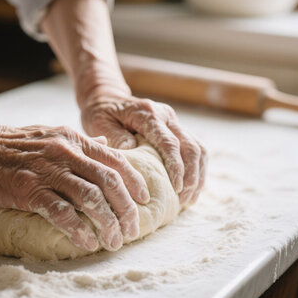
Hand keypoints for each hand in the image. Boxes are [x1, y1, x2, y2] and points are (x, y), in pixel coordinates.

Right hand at [0, 123, 149, 251]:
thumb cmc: (9, 145)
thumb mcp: (50, 135)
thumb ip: (79, 145)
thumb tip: (106, 147)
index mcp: (73, 140)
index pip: (116, 161)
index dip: (135, 183)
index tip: (144, 200)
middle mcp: (66, 153)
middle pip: (110, 183)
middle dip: (127, 210)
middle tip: (131, 230)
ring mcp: (47, 171)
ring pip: (91, 199)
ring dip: (107, 224)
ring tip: (113, 241)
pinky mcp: (28, 190)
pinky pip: (62, 213)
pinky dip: (78, 230)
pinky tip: (86, 242)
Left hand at [80, 96, 207, 204]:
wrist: (107, 98)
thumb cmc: (101, 113)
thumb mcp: (99, 123)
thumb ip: (115, 137)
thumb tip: (133, 153)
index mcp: (148, 114)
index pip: (169, 142)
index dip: (176, 167)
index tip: (177, 189)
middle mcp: (166, 115)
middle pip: (191, 146)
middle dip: (191, 175)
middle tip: (184, 199)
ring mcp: (173, 121)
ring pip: (198, 148)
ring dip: (197, 175)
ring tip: (189, 199)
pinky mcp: (177, 128)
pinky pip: (195, 149)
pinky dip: (197, 170)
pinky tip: (190, 189)